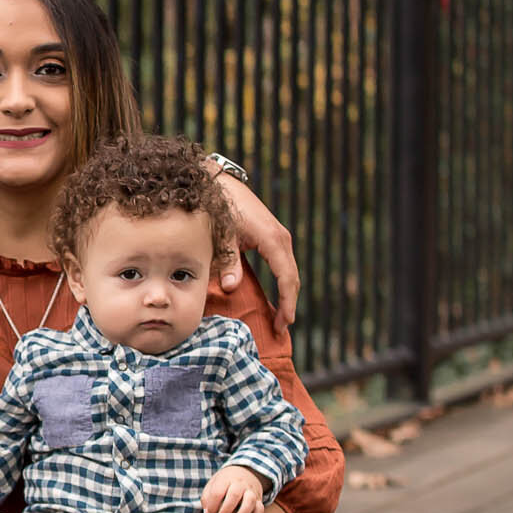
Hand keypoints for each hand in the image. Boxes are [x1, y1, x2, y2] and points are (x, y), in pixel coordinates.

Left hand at [202, 465, 266, 512]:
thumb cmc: (224, 483)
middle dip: (227, 508)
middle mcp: (240, 484)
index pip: (218, 491)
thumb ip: (207, 497)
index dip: (212, 504)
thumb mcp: (213, 484)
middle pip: (234, 494)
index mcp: (226, 479)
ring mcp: (251, 491)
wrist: (245, 472)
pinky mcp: (259, 500)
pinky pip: (260, 509)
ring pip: (250, 501)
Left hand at [212, 167, 298, 329]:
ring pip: (288, 271)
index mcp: (272, 239)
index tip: (283, 322)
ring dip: (286, 295)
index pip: (286, 277)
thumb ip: (228, 261)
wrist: (221, 183)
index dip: (286, 302)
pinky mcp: (272, 237)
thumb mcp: (222, 235)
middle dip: (288, 304)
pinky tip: (276, 298)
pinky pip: (282, 265)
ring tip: (280, 318)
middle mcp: (281, 238)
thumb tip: (232, 287)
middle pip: (292, 277)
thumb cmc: (221, 207)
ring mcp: (279, 237)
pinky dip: (281, 283)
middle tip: (280, 328)